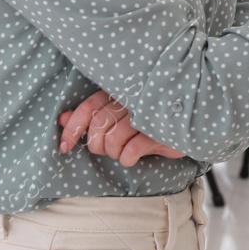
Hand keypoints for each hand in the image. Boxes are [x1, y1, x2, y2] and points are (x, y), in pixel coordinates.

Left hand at [58, 90, 185, 167]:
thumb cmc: (146, 122)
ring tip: (123, 151)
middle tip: (106, 150)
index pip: (87, 107)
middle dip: (96, 145)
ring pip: (113, 139)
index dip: (72, 128)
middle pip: (98, 126)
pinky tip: (134, 156)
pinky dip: (128, 158)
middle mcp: (131, 99)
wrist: (187, 124)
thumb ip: (89, 116)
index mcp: (118, 92)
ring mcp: (147, 113)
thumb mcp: (116, 118)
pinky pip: (132, 149)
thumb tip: (61, 119)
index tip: (64, 147)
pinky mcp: (160, 130)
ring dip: (114, 153)